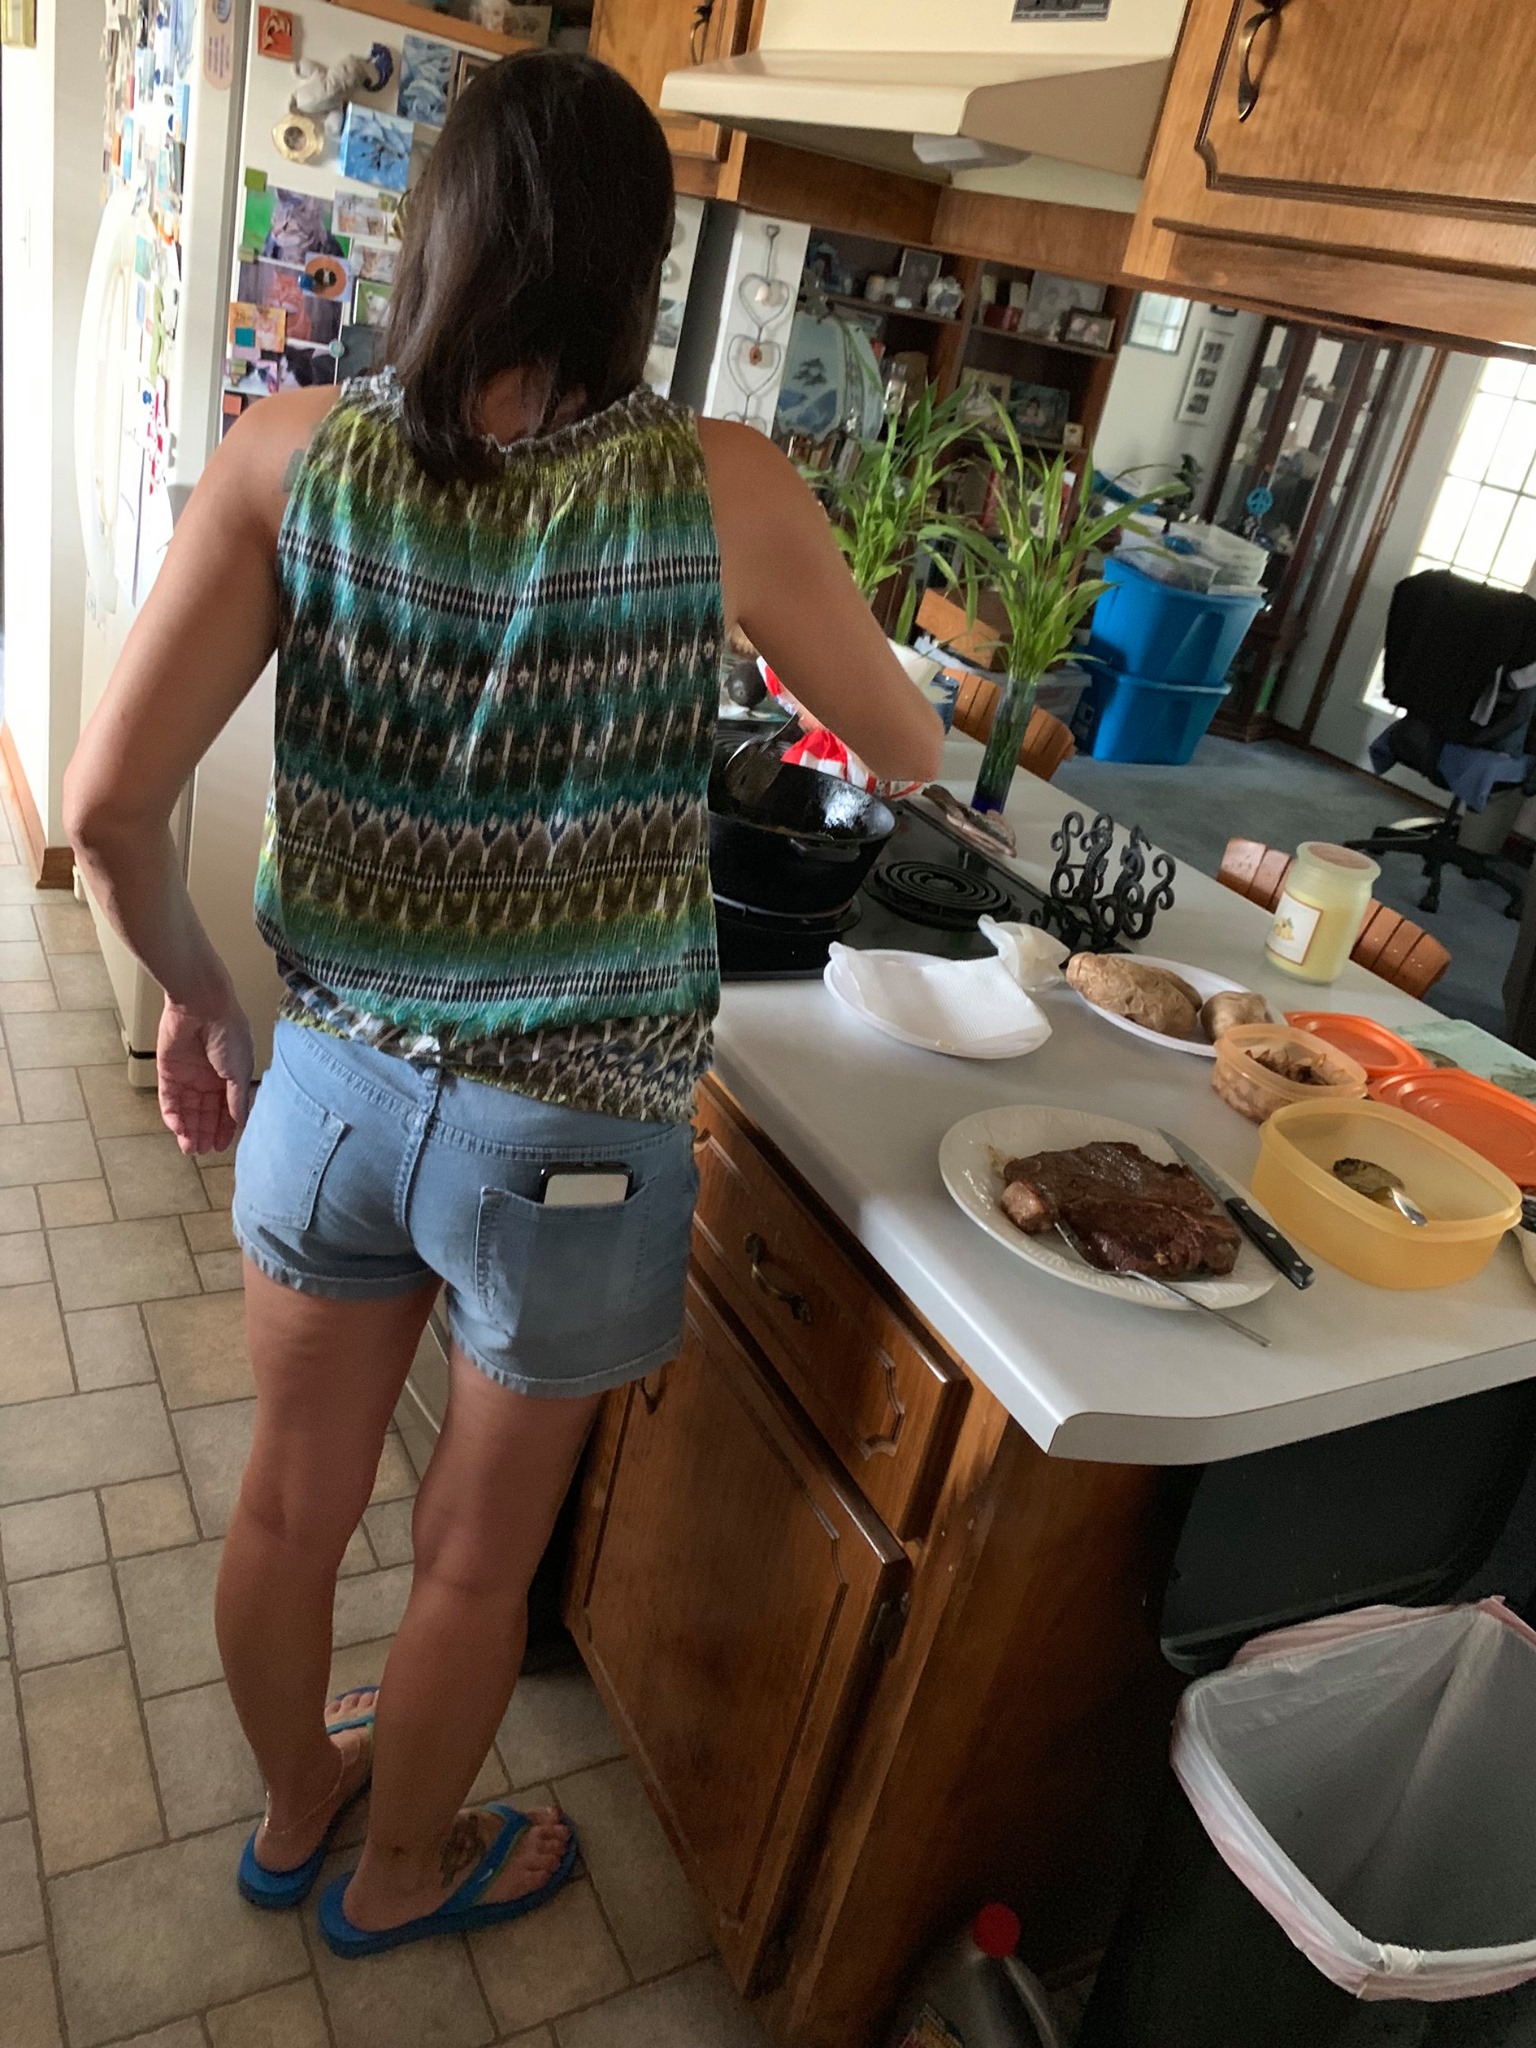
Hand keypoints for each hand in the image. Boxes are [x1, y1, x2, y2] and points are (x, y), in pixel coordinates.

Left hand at [157, 995, 253, 1155]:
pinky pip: (169, 1099)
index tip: (222, 1147)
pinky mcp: (168, 1072)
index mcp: (230, 1076)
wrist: (202, 1006)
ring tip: (189, 1148)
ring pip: (187, 1109)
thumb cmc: (228, 1033)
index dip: (225, 1128)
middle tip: (202, 1152)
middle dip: (204, 1132)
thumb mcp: (239, 1071)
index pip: (226, 1108)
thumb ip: (236, 1099)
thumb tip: (240, 1122)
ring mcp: (188, 1075)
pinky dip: (173, 1115)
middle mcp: (209, 1078)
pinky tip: (178, 1129)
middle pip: (205, 1112)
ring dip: (188, 1129)